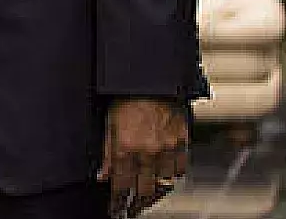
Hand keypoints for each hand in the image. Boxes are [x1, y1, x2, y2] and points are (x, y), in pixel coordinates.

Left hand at [97, 98, 188, 217]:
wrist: (151, 80)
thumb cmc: (127, 99)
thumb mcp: (109, 125)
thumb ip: (107, 153)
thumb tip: (103, 176)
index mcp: (126, 147)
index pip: (121, 185)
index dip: (118, 201)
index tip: (115, 208)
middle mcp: (148, 151)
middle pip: (144, 190)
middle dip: (136, 203)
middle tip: (132, 209)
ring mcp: (167, 148)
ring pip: (164, 183)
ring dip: (155, 193)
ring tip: (147, 199)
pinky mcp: (182, 142)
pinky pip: (181, 169)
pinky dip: (173, 177)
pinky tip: (165, 180)